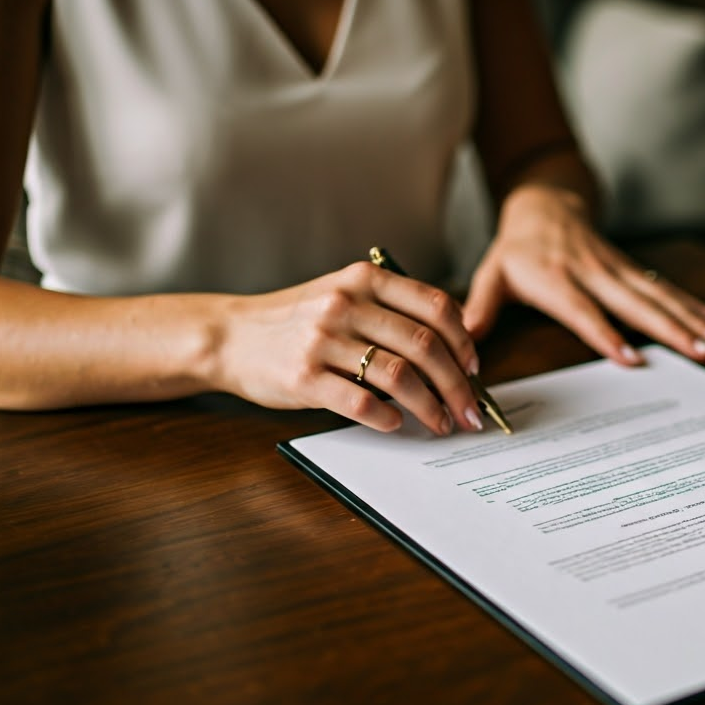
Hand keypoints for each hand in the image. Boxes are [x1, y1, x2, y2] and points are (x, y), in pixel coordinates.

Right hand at [213, 261, 484, 435]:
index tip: (475, 368)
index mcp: (364, 280)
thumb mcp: (344, 296)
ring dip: (430, 407)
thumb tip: (453, 347)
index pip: (435, 306)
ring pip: (399, 376)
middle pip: (425, 346)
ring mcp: (323, 341)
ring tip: (441, 423)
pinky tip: (397, 424)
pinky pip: (360, 402)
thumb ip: (391, 310)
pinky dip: (386, 417)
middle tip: (470, 411)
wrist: (230, 336)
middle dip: (457, 385)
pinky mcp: (304, 377)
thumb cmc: (297, 321)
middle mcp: (346, 305)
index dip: (464, 341)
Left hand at [462, 184, 704, 364]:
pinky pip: (661, 287)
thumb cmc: (517, 248)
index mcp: (555, 279)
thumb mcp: (491, 274)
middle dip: (669, 328)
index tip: (630, 358)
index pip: (583, 311)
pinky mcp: (629, 267)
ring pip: (656, 295)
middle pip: (634, 304)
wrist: (544, 203)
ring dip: (688, 318)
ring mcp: (615, 268)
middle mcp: (591, 273)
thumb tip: (465, 340)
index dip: (606, 334)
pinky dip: (688, 303)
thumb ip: (480, 307)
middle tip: (698, 350)